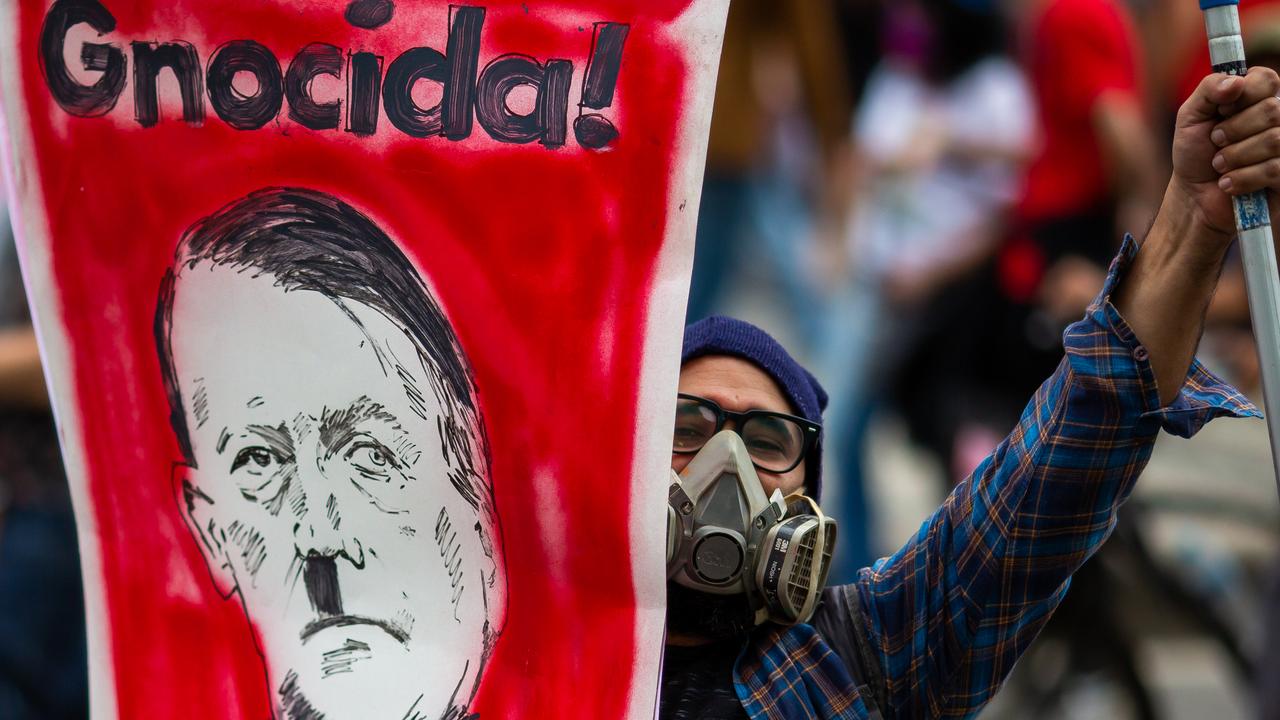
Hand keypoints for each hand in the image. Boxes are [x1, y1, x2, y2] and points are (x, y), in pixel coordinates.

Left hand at [1169, 67, 1279, 248]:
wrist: (1193, 196)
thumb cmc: (1195, 153)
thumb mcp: (1190, 116)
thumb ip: (1208, 90)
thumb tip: (1236, 81)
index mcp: (1259, 98)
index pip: (1267, 80)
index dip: (1240, 97)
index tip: (1220, 113)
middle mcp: (1279, 120)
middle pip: (1272, 110)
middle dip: (1233, 130)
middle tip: (1215, 141)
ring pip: (1274, 140)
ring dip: (1235, 156)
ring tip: (1219, 165)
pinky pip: (1274, 169)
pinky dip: (1242, 178)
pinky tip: (1228, 183)